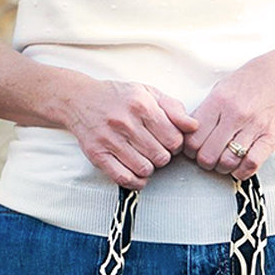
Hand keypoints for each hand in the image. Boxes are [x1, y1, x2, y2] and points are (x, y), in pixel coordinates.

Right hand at [47, 73, 197, 188]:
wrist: (80, 99)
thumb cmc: (119, 97)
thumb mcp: (148, 93)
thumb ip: (174, 109)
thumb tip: (194, 127)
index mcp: (141, 105)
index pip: (174, 139)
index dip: (176, 144)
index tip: (168, 141)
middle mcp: (125, 122)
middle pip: (162, 156)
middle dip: (163, 156)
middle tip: (156, 149)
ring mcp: (110, 140)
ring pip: (145, 169)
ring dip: (150, 168)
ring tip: (145, 158)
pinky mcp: (97, 155)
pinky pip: (124, 178)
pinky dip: (136, 181)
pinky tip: (137, 173)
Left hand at [183, 43, 274, 179]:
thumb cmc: (254, 79)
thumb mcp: (223, 86)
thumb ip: (207, 110)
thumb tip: (191, 132)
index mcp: (219, 100)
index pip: (193, 138)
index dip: (189, 149)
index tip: (194, 150)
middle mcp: (235, 114)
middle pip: (207, 155)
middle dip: (204, 162)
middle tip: (208, 158)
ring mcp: (254, 127)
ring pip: (227, 162)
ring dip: (222, 168)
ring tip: (224, 162)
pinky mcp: (272, 137)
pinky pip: (251, 164)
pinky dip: (242, 171)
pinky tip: (240, 166)